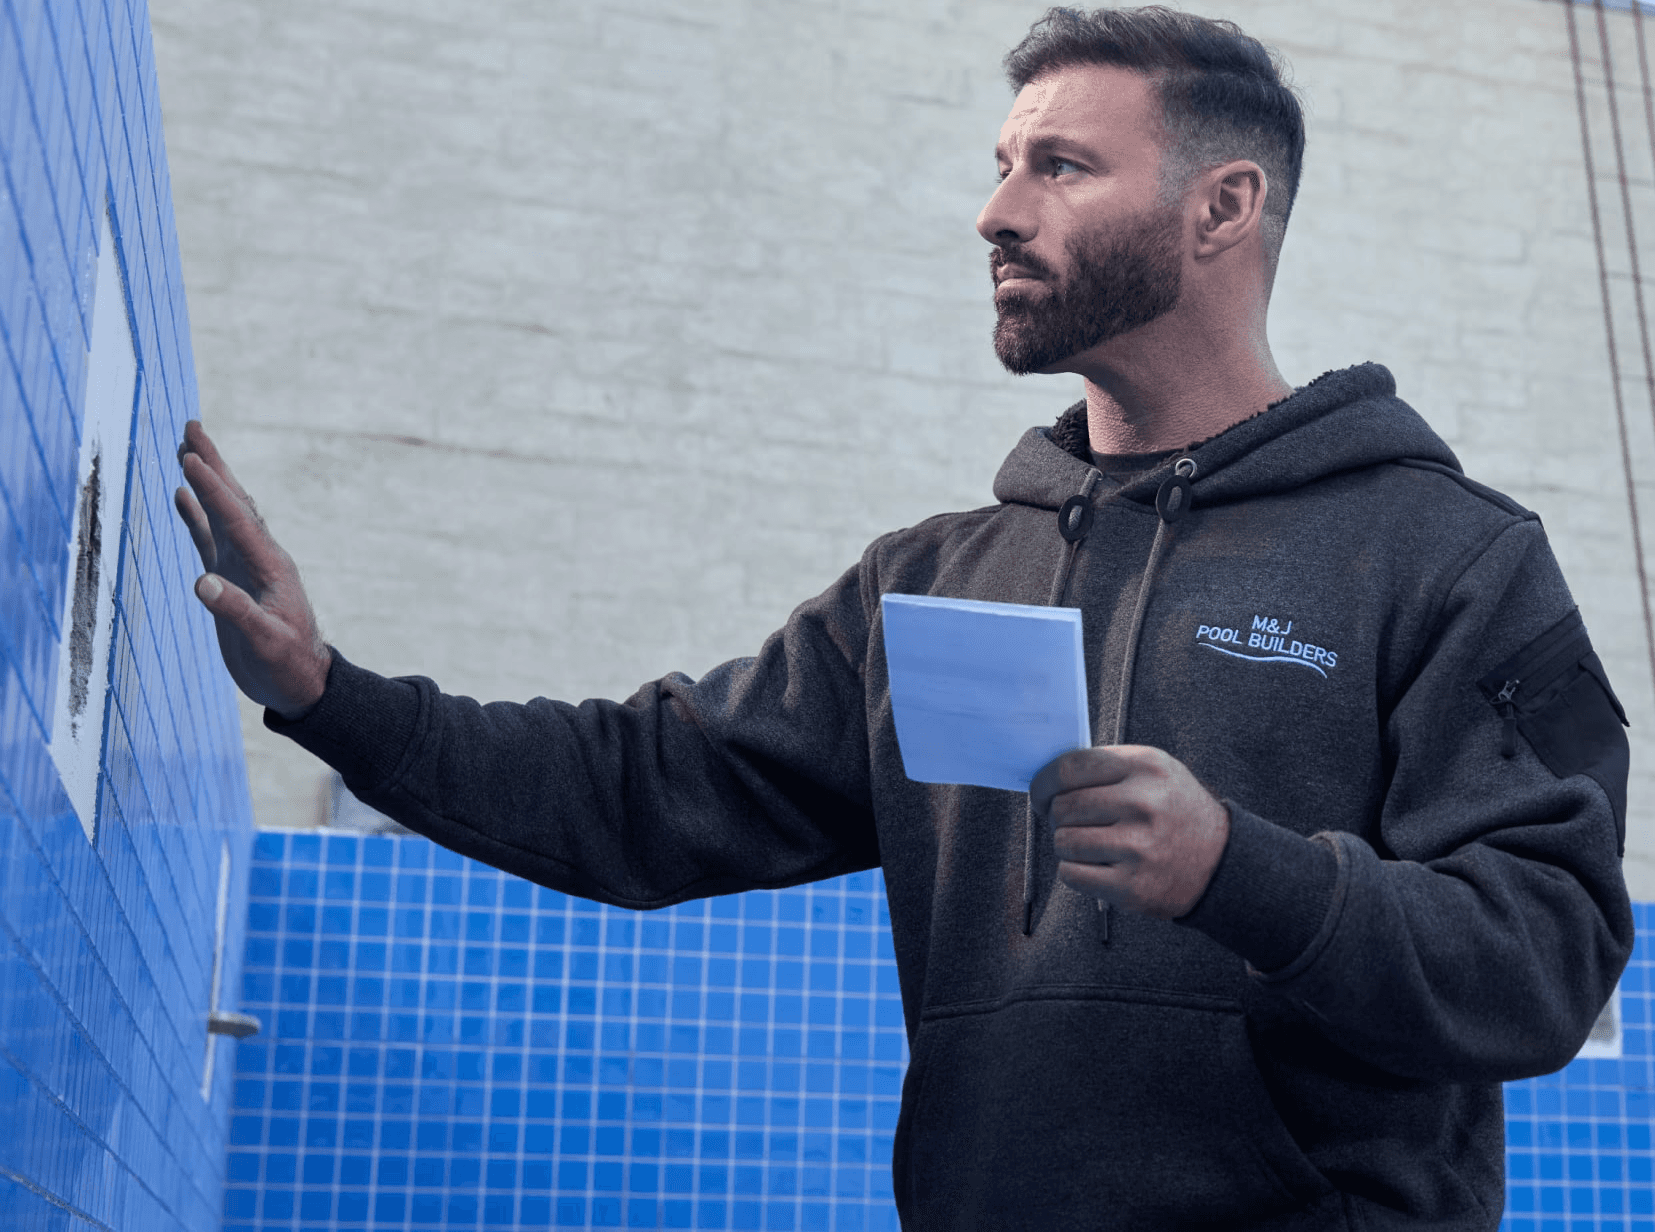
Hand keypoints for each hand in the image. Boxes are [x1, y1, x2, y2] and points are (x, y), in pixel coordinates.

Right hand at [174, 420, 330, 718]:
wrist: (301, 682)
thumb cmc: (288, 664)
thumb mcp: (266, 642)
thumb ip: (236, 612)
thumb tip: (201, 582)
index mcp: (269, 566)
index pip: (238, 518)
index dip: (213, 488)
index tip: (190, 457)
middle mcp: (258, 557)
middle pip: (232, 502)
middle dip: (213, 465)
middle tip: (192, 427)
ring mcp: (243, 565)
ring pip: (222, 513)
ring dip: (205, 482)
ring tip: (187, 449)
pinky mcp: (231, 579)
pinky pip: (211, 538)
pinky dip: (196, 515)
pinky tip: (181, 496)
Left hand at [1030, 746, 1230, 918]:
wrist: (1221, 862)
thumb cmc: (1176, 812)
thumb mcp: (1154, 772)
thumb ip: (1106, 766)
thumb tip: (1049, 776)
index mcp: (1145, 767)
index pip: (1069, 768)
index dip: (1044, 782)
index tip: (1040, 793)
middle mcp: (1143, 803)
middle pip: (1063, 807)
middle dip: (1057, 817)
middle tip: (1071, 823)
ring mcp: (1138, 846)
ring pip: (1063, 841)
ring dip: (1067, 845)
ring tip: (1090, 844)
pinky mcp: (1132, 886)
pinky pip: (1071, 874)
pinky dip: (1075, 871)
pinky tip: (1096, 865)